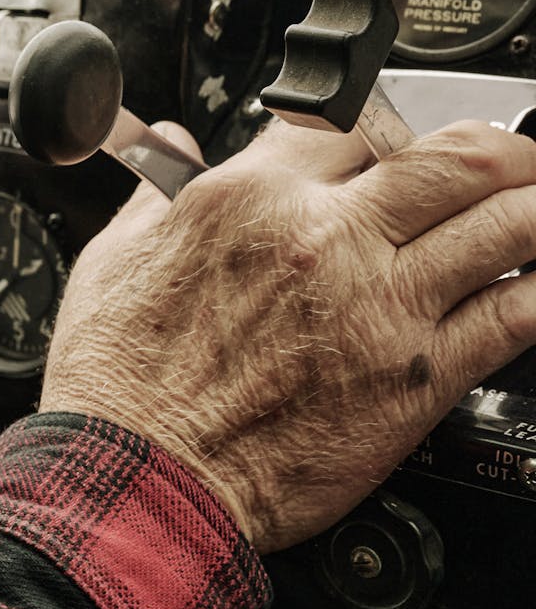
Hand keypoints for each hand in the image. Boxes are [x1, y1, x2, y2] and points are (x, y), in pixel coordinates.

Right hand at [41, 114, 535, 550]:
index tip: (394, 146)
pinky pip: (513, 316)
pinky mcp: (415, 377)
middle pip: (455, 157)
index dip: (385, 128)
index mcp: (249, 200)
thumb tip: (172, 147)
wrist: (142, 483)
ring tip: (535, 210)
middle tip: (517, 159)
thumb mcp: (115, 259)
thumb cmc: (121, 388)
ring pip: (505, 223)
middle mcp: (325, 240)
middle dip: (503, 149)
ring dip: (533, 208)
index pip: (350, 124)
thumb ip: (157, 190)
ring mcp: (380, 306)